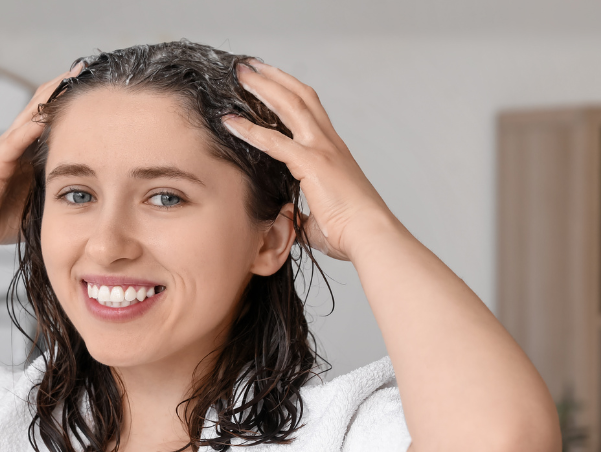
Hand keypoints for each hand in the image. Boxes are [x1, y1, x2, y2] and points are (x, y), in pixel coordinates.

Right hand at [0, 63, 83, 249]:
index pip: (51, 120)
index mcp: (27, 153)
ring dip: (49, 97)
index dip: (69, 103)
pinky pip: (14, 141)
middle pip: (41, 107)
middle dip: (63, 87)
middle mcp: (16, 145)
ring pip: (30, 115)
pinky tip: (44, 117)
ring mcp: (5, 150)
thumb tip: (85, 202)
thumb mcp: (35, 204)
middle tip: (85, 67)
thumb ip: (53, 194)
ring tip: (70, 78)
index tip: (93, 89)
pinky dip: (30, 128)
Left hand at [223, 60, 398, 260]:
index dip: (289, 93)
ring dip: (263, 87)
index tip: (270, 82)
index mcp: (333, 153)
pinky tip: (230, 122)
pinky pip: (274, 140)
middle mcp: (329, 144)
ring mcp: (322, 149)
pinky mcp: (312, 163)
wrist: (370, 236)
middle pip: (301, 97)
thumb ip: (303, 215)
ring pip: (290, 105)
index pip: (310, 111)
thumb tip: (291, 222)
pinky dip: (249, 130)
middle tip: (250, 66)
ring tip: (241, 74)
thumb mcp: (320, 220)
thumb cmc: (351, 232)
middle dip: (274, 78)